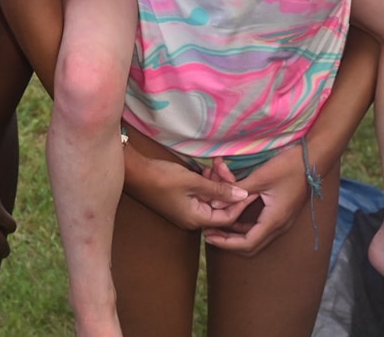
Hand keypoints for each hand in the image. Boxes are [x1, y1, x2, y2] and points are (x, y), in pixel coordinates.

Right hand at [124, 152, 250, 232]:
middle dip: (225, 187)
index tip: (248, 186)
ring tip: (215, 164)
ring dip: (216, 182)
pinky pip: (201, 195)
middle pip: (219, 207)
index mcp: (196, 219)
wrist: (135, 172)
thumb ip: (219, 189)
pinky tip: (206, 169)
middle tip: (224, 168)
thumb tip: (243, 195)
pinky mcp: (181, 200)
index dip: (239, 202)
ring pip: (211, 198)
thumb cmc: (162, 178)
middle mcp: (193, 219)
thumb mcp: (193, 181)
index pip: (227, 217)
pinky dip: (206, 183)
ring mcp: (186, 210)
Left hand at [202, 148, 314, 253]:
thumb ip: (237, 190)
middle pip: (251, 246)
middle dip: (229, 242)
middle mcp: (279, 226)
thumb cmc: (289, 166)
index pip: (248, 244)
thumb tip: (215, 203)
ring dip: (236, 235)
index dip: (226, 243)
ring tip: (217, 226)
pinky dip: (245, 226)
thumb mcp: (260, 177)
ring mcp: (282, 221)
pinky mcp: (282, 214)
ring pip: (256, 238)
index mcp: (274, 220)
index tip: (209, 237)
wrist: (314, 161)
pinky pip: (261, 228)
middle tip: (210, 234)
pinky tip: (232, 215)